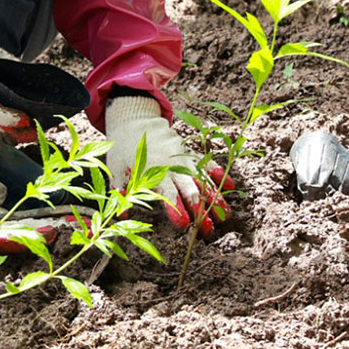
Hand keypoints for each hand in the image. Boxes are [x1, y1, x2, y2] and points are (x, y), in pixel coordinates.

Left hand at [103, 94, 230, 234]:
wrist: (134, 119)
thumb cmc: (124, 149)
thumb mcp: (116, 169)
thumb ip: (121, 191)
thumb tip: (122, 215)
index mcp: (153, 171)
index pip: (168, 193)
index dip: (176, 209)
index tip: (183, 225)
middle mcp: (172, 165)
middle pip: (190, 189)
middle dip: (200, 209)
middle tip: (209, 229)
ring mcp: (183, 157)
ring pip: (203, 178)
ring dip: (215, 197)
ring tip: (226, 215)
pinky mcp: (188, 150)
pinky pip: (206, 161)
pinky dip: (218, 172)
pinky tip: (231, 185)